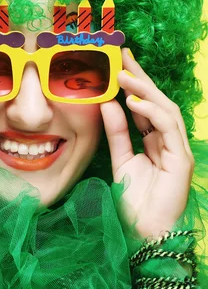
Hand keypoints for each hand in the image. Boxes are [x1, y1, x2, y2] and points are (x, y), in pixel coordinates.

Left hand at [100, 49, 193, 239]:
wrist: (143, 232)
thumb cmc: (133, 201)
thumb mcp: (120, 160)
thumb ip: (116, 133)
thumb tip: (107, 105)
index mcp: (153, 141)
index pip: (144, 106)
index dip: (133, 84)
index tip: (117, 63)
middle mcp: (167, 141)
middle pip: (157, 102)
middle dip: (141, 78)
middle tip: (123, 56)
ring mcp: (177, 150)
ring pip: (165, 111)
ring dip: (144, 91)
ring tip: (124, 76)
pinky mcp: (181, 161)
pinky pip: (169, 129)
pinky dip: (152, 113)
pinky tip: (134, 103)